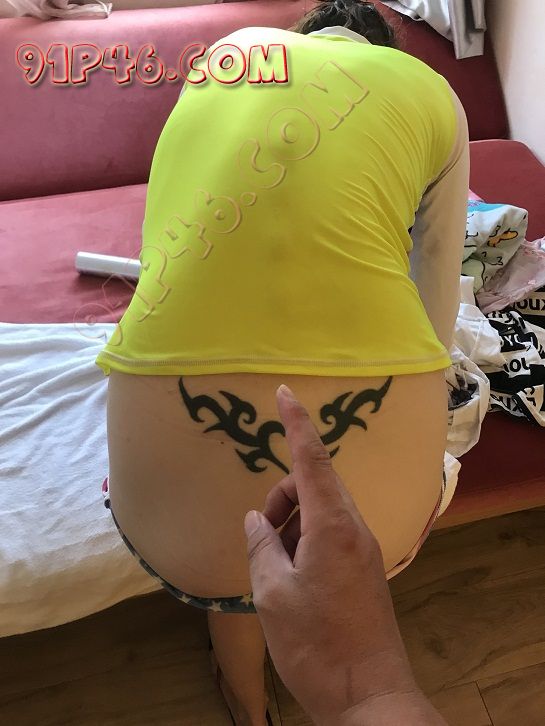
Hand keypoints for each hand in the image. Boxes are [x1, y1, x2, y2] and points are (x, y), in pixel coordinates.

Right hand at [244, 384, 441, 724]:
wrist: (369, 697)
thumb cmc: (317, 645)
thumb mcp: (272, 594)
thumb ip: (261, 547)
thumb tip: (256, 521)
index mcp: (332, 526)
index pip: (312, 460)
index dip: (297, 424)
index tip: (285, 393)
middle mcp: (353, 530)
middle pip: (313, 487)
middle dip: (282, 498)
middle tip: (262, 537)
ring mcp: (362, 550)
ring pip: (320, 512)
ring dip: (291, 525)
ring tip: (274, 568)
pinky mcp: (363, 570)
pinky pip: (330, 535)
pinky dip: (304, 542)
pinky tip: (290, 579)